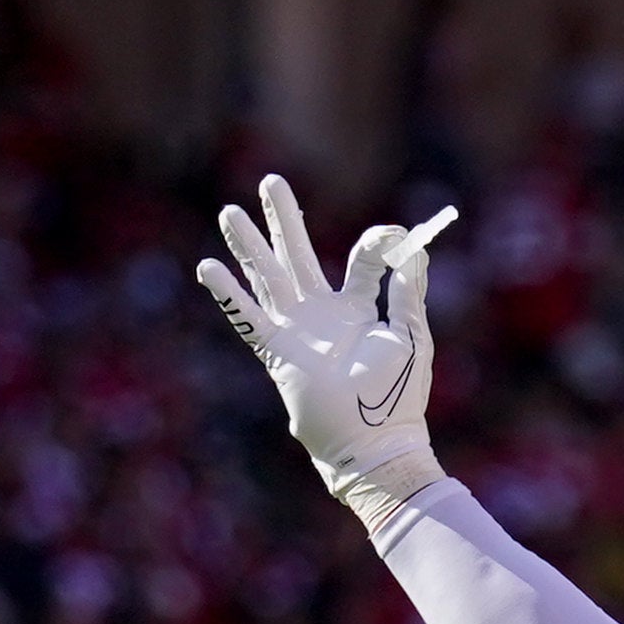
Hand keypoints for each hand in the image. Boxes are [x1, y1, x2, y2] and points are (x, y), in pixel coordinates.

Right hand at [195, 177, 462, 525]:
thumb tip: (415, 247)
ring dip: (249, 245)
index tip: (396, 236)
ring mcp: (297, 332)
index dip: (378, 244)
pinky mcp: (279, 354)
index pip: (361, 261)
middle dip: (283, 219)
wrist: (376, 442)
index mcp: (358, 310)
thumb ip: (408, 291)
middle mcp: (322, 316)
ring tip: (230, 212)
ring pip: (268, 277)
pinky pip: (248, 319)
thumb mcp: (411, 336)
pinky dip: (229, 295)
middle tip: (270, 181)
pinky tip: (208, 267)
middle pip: (297, 256)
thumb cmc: (399, 397)